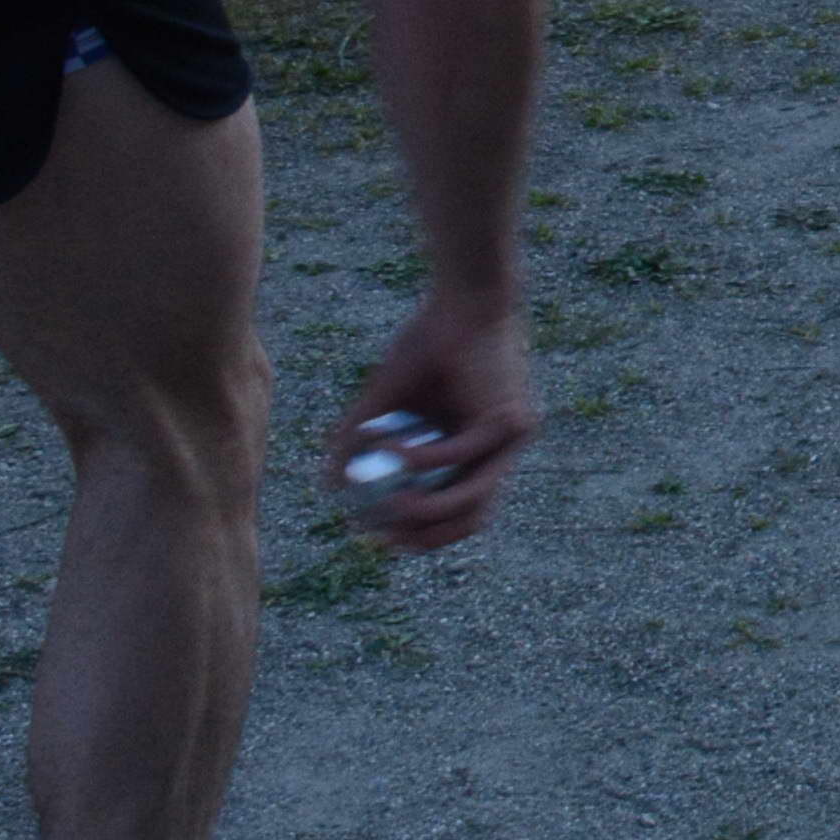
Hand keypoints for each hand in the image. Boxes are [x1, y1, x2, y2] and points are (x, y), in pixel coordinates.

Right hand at [326, 285, 538, 552]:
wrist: (463, 300)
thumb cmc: (428, 344)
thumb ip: (359, 439)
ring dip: (427, 507)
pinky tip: (393, 448)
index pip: (459, 511)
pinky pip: (461, 454)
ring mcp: (509, 438)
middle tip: (385, 536)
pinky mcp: (508, 420)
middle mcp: (498, 450)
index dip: (424, 534)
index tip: (381, 539)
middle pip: (472, 516)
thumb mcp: (386, 400)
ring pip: (472, 495)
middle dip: (427, 535)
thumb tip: (330, 485)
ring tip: (388, 503)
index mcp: (475, 450)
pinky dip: (423, 459)